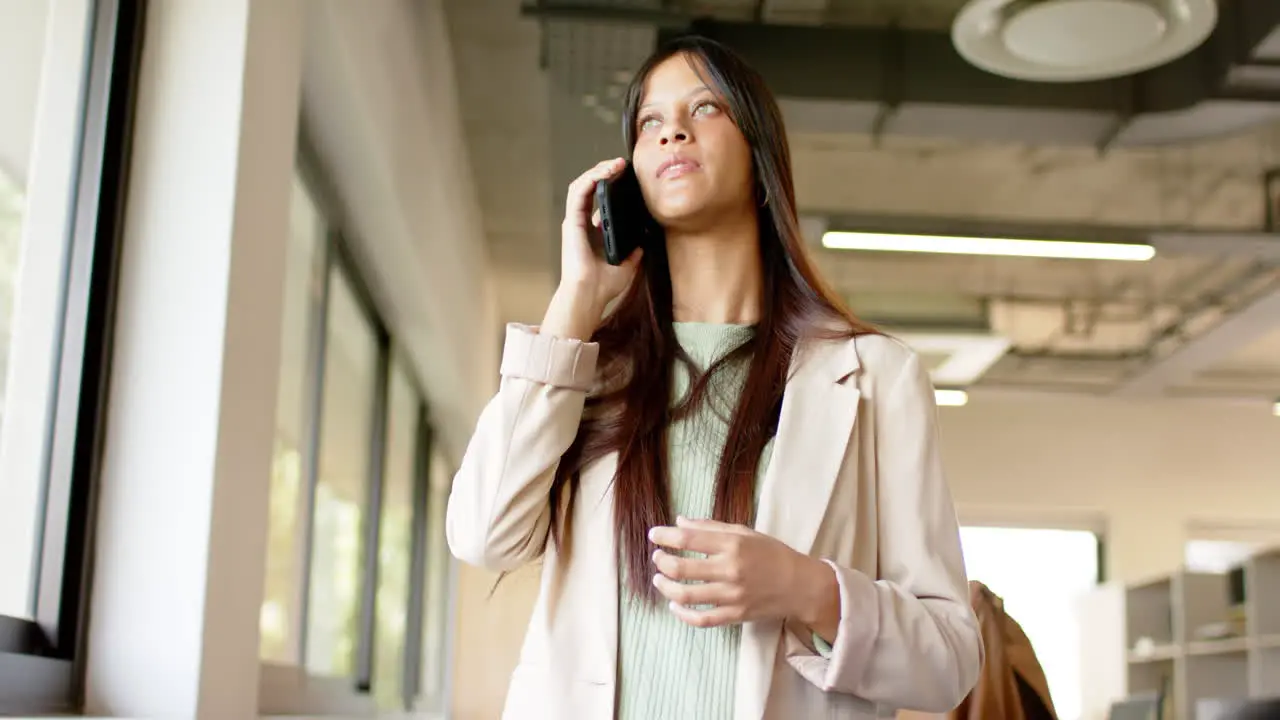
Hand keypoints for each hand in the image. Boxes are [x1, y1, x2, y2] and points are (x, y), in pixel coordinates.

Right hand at [559, 158, 644, 309]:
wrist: (589, 295)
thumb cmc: (603, 285)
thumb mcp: (627, 265)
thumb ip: (633, 253)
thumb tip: (642, 244)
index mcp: (593, 232)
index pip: (600, 200)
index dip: (612, 185)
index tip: (630, 178)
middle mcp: (582, 224)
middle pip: (591, 188)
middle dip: (606, 172)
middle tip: (624, 165)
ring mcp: (575, 221)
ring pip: (583, 185)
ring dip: (598, 170)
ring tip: (616, 164)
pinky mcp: (572, 221)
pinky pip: (578, 192)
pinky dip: (591, 178)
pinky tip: (606, 172)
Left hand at [648, 517, 839, 632]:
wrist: (800, 585)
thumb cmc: (772, 554)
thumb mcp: (745, 532)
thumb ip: (711, 527)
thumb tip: (679, 521)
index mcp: (733, 544)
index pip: (688, 539)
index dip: (665, 536)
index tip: (653, 534)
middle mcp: (731, 569)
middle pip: (681, 568)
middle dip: (662, 562)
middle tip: (657, 558)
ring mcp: (732, 595)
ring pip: (686, 595)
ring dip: (665, 587)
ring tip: (659, 580)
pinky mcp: (735, 615)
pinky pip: (702, 619)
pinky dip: (683, 614)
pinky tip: (674, 605)